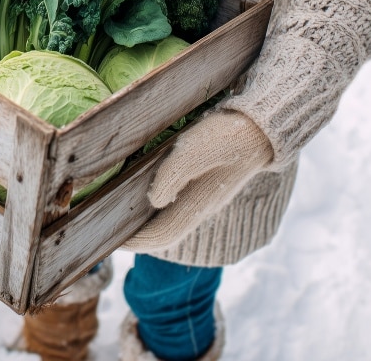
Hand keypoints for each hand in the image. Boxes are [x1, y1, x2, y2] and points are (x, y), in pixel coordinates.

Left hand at [122, 108, 273, 252]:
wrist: (261, 126)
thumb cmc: (227, 136)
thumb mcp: (194, 150)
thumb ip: (172, 176)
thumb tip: (154, 200)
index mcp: (197, 206)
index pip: (161, 236)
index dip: (134, 242)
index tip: (110, 240)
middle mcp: (200, 207)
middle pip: (164, 232)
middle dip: (137, 236)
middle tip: (109, 229)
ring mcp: (205, 196)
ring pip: (170, 219)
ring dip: (145, 220)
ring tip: (120, 213)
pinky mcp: (206, 183)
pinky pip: (176, 204)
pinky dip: (155, 205)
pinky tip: (143, 192)